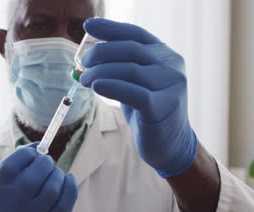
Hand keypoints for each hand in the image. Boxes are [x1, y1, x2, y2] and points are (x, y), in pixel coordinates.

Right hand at [0, 143, 77, 211]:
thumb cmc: (10, 210)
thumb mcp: (2, 192)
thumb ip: (16, 169)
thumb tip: (38, 146)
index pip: (10, 165)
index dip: (26, 153)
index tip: (35, 151)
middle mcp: (10, 208)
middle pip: (32, 177)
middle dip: (45, 164)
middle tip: (48, 163)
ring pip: (51, 190)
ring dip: (58, 176)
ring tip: (57, 174)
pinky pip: (64, 204)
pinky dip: (71, 188)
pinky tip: (69, 181)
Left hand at [80, 18, 197, 177]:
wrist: (171, 143)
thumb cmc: (149, 110)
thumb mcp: (136, 83)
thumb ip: (120, 67)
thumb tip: (88, 55)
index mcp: (165, 54)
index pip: (135, 34)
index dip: (110, 28)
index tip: (88, 26)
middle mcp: (172, 65)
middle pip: (130, 50)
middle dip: (101, 53)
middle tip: (82, 62)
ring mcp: (171, 86)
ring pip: (129, 70)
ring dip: (100, 72)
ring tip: (84, 79)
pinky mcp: (163, 107)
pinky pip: (133, 93)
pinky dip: (112, 87)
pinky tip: (97, 86)